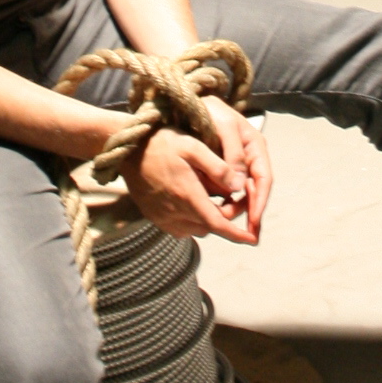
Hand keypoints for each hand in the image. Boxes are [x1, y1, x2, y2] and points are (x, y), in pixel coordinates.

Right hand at [122, 114, 263, 245]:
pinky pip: (182, 227)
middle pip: (210, 226)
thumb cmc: (161, 144)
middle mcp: (175, 214)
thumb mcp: (192, 147)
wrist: (127, 151)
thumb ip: (218, 167)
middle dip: (227, 217)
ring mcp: (164, 218)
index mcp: (187, 196)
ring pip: (197, 228)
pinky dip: (194, 219)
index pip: (218, 224)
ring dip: (210, 218)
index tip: (254, 238)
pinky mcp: (156, 218)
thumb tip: (239, 186)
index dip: (238, 234)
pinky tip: (195, 199)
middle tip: (237, 198)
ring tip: (217, 196)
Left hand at [198, 94, 271, 242]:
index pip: (264, 179)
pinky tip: (217, 213)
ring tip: (225, 224)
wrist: (189, 100)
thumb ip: (233, 154)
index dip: (260, 201)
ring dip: (236, 209)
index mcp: (255, 146)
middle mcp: (248, 157)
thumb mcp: (223, 127)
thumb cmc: (208, 109)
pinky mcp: (220, 167)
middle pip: (254, 190)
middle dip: (250, 212)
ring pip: (240, 193)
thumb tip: (239, 186)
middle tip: (246, 235)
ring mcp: (235, 163)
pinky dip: (224, 202)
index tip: (254, 221)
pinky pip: (226, 189)